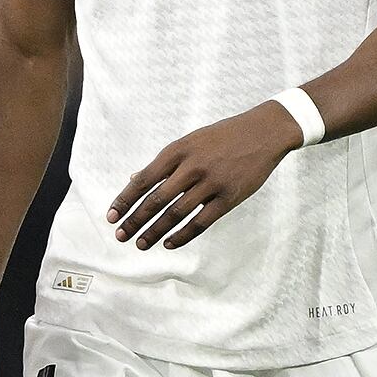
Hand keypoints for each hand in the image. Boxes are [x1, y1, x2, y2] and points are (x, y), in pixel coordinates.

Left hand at [109, 102, 303, 249]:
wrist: (264, 132)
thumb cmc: (221, 137)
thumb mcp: (189, 141)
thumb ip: (163, 162)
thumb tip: (133, 180)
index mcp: (177, 151)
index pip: (143, 180)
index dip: (124, 200)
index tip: (111, 217)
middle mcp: (192, 166)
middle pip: (156, 200)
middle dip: (135, 221)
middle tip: (120, 236)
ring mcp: (212, 182)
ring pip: (176, 213)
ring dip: (155, 231)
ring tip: (141, 244)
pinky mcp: (230, 196)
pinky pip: (201, 222)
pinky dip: (183, 235)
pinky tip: (169, 243)